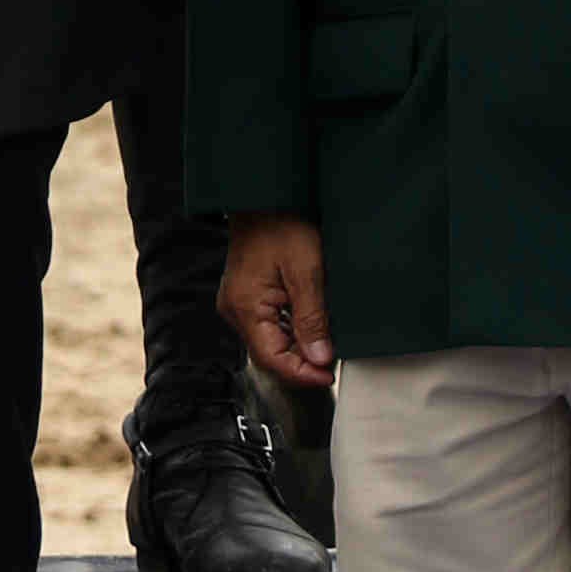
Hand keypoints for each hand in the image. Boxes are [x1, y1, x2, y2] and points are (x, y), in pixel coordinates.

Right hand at [222, 213, 335, 389]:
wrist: (265, 196)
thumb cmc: (281, 224)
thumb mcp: (305, 271)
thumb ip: (311, 318)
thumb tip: (319, 358)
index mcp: (246, 307)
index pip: (273, 359)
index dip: (303, 373)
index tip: (329, 375)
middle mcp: (236, 310)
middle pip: (270, 354)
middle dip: (302, 362)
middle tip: (334, 363)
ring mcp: (239, 303)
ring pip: (270, 341)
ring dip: (298, 347)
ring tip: (326, 345)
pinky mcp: (247, 296)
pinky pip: (268, 325)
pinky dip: (290, 331)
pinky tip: (310, 327)